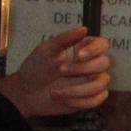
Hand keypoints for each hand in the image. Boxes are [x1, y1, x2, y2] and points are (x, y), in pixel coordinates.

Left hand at [0, 27, 114, 116]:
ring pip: (101, 84)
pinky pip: (96, 100)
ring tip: (55, 91)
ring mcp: (93, 82)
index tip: (78, 55)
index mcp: (84, 50)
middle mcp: (92, 65)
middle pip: (104, 63)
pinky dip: (80, 101)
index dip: (95, 49)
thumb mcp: (46, 50)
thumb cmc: (36, 68)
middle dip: (83, 69)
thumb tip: (84, 29)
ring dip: (78, 89)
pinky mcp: (90, 98)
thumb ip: (64, 39)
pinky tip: (63, 99)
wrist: (25, 92)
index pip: (103, 44)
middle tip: (60, 71)